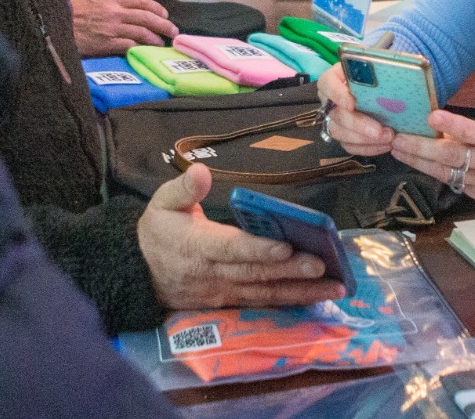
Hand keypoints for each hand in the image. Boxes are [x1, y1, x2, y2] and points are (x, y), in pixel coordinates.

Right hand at [71, 0, 177, 55]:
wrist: (57, 25)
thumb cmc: (74, 13)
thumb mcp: (95, 0)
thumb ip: (113, 4)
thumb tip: (131, 11)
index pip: (142, 1)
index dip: (157, 9)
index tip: (164, 14)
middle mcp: (115, 12)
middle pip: (147, 17)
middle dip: (164, 24)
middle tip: (172, 31)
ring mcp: (112, 28)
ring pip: (142, 33)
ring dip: (155, 39)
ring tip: (161, 43)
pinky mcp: (108, 43)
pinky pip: (130, 46)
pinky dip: (140, 49)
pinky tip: (146, 51)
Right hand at [137, 164, 347, 308]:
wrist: (139, 272)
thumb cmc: (158, 232)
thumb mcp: (161, 203)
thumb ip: (182, 188)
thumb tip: (201, 172)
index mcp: (197, 246)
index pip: (232, 248)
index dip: (259, 248)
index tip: (287, 245)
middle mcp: (213, 273)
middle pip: (256, 273)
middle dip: (291, 270)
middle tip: (323, 266)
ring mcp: (223, 291)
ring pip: (266, 293)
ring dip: (301, 291)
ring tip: (335, 286)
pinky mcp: (230, 301)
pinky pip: (263, 303)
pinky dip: (291, 301)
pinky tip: (317, 297)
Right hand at [318, 65, 395, 156]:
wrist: (386, 89)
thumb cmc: (382, 72)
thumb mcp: (382, 65)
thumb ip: (382, 67)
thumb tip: (396, 70)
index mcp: (335, 77)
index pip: (327, 83)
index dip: (337, 94)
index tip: (352, 104)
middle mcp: (330, 99)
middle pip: (336, 114)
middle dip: (358, 124)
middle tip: (380, 130)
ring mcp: (335, 119)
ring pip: (339, 133)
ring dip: (364, 139)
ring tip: (388, 138)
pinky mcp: (344, 135)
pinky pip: (349, 146)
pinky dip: (367, 148)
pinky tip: (385, 145)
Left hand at [389, 109, 474, 205]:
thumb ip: (470, 133)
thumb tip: (439, 128)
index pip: (472, 132)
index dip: (452, 125)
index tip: (432, 116)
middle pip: (451, 156)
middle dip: (420, 147)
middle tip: (397, 139)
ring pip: (446, 173)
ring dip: (419, 162)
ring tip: (398, 151)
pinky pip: (453, 182)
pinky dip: (435, 172)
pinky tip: (418, 164)